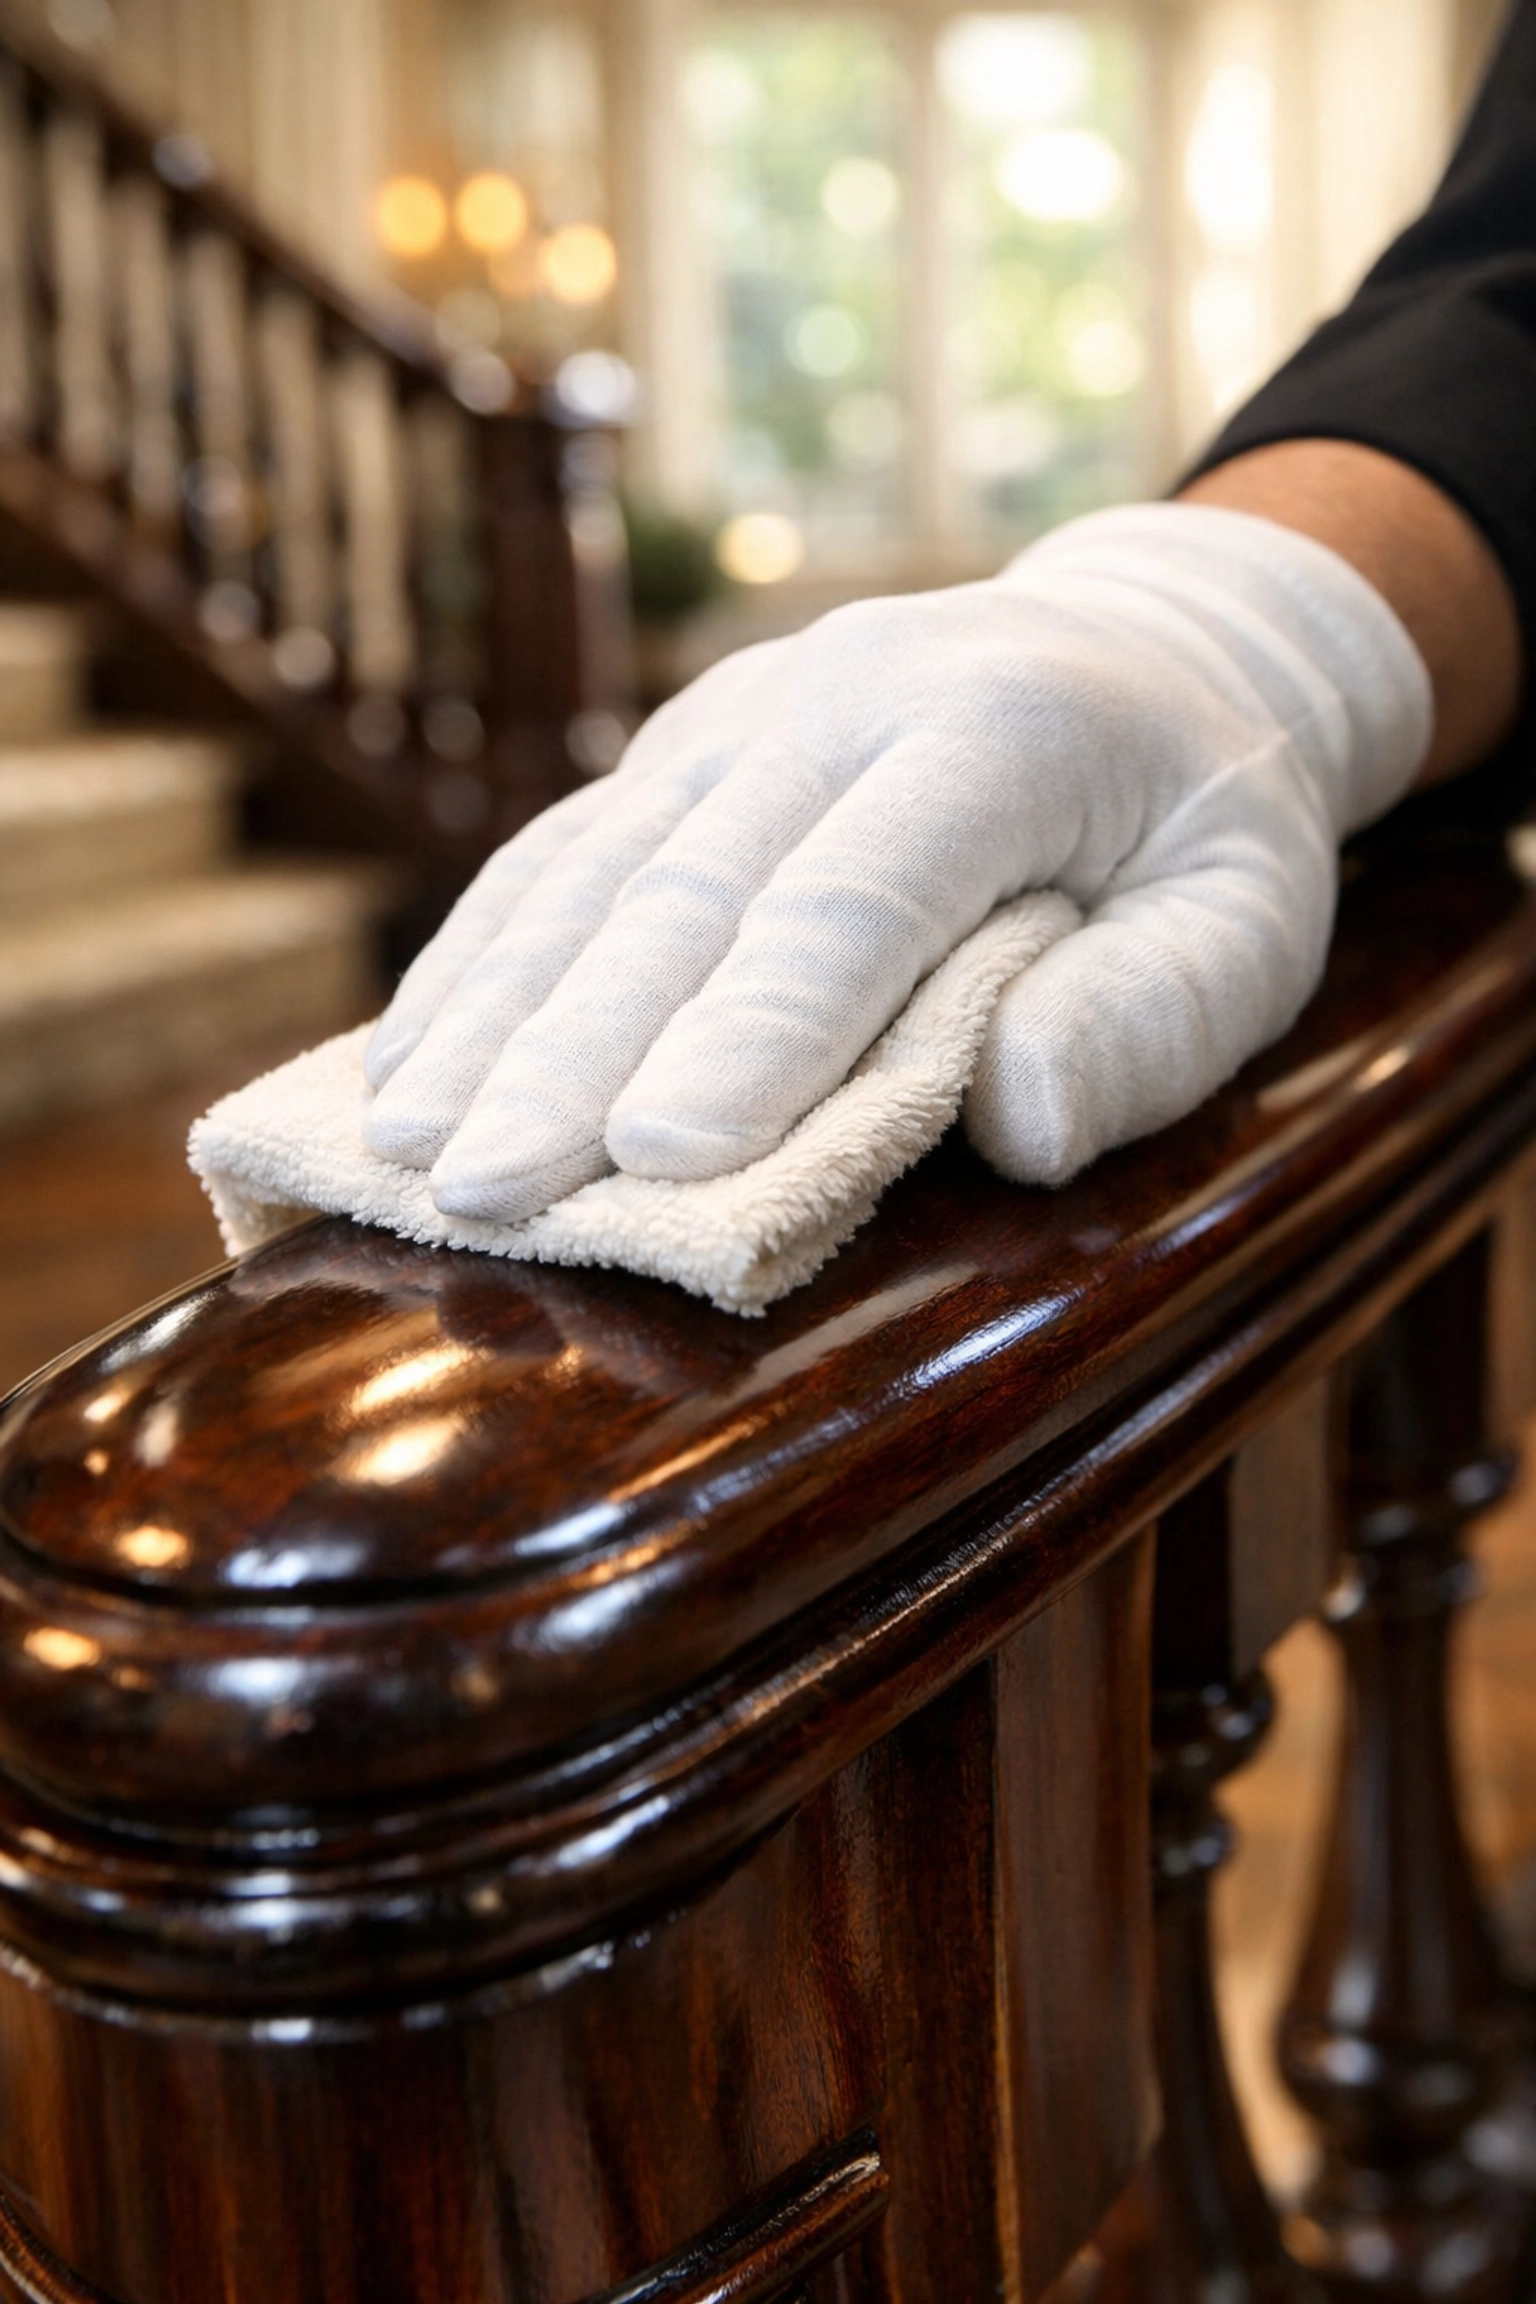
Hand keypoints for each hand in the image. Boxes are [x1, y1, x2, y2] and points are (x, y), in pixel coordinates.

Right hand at [364, 504, 1428, 1217]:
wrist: (1152, 650)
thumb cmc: (1204, 824)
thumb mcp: (1255, 918)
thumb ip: (1156, 1014)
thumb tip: (1017, 1116)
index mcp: (1001, 729)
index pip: (855, 899)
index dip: (757, 1031)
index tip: (661, 1156)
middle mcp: (847, 695)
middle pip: (688, 888)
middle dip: (573, 1053)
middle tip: (486, 1192)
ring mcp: (748, 709)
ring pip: (595, 866)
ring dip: (491, 1013)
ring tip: (401, 1143)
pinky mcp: (688, 748)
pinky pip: (566, 850)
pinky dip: (483, 960)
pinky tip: (411, 1055)